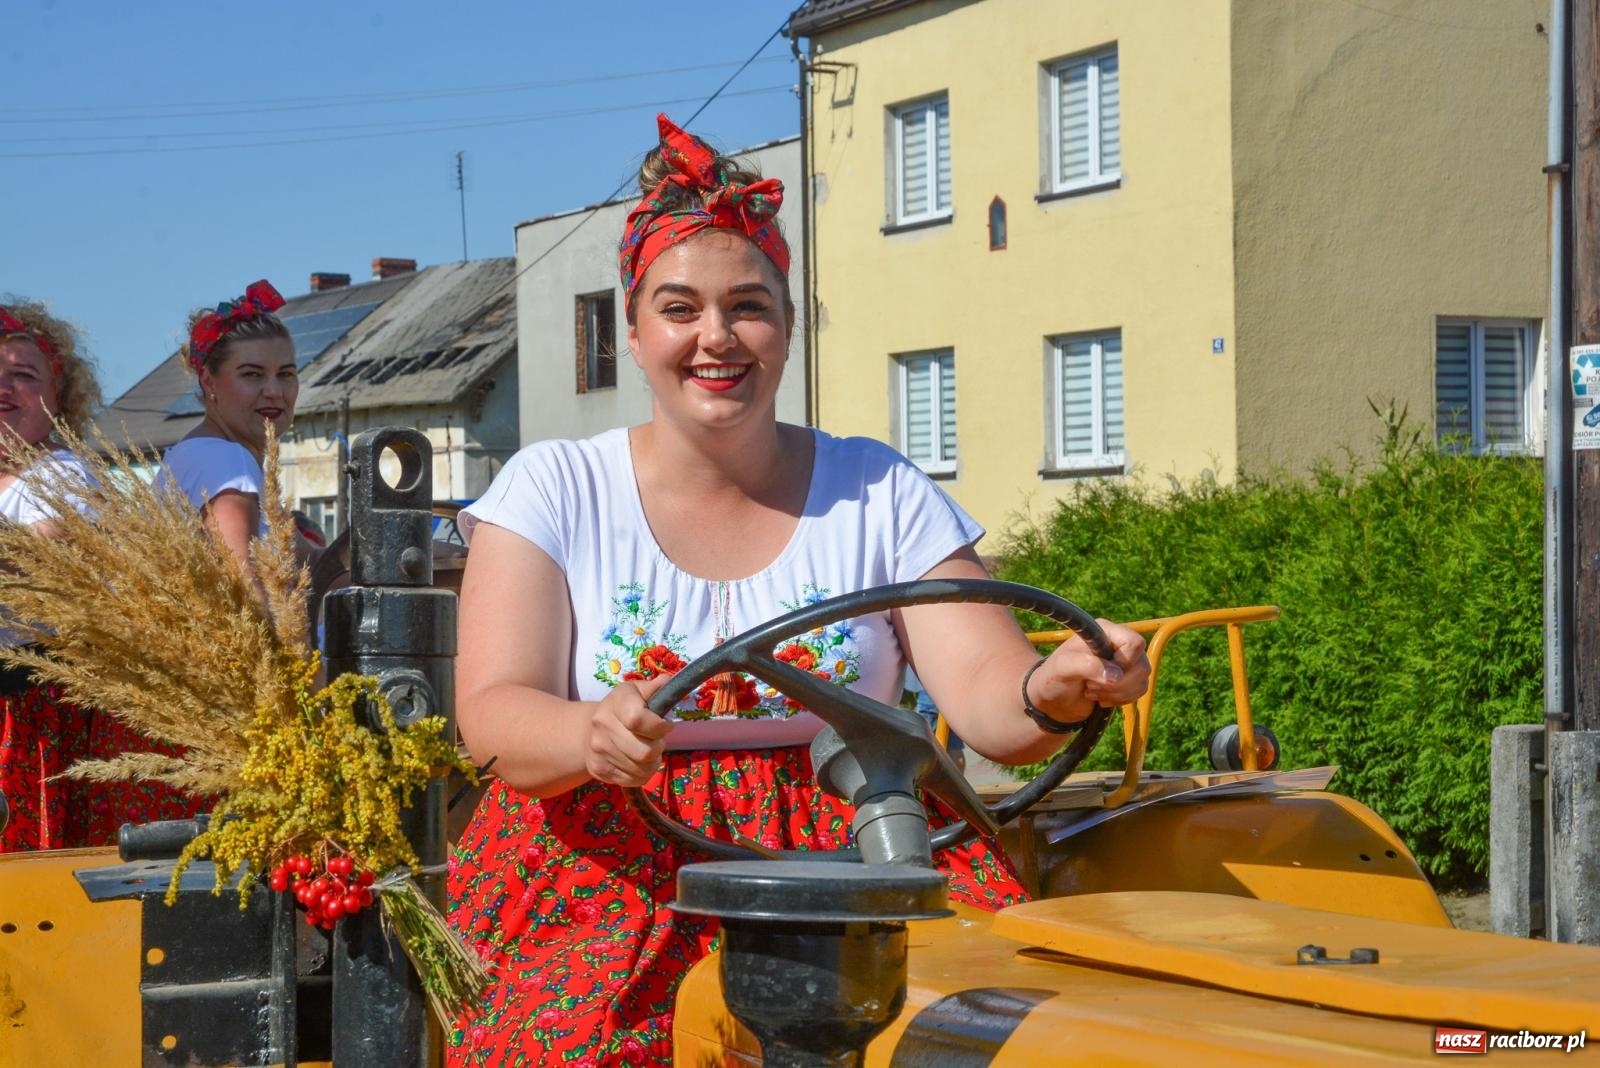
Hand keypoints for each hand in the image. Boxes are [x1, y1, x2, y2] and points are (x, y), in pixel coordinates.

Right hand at [586, 674, 674, 786]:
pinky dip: (642, 774)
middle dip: (658, 747)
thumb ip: (655, 688)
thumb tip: (667, 681)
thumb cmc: (623, 708)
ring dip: (652, 762)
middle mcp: (602, 726)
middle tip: (656, 740)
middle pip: (644, 751)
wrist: (590, 730)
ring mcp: (598, 750)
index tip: (665, 725)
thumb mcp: (637, 692)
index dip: (659, 726)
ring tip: (647, 750)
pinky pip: (633, 780)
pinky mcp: (598, 770)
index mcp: (615, 702)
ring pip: (641, 769)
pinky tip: (638, 762)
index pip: (638, 719)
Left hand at [1027, 620, 1150, 725]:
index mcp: (1105, 631)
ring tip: (1092, 691)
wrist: (1053, 697)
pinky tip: (1101, 698)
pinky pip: (1141, 690)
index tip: (1100, 673)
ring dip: (1117, 694)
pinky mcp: (1129, 678)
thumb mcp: (1063, 667)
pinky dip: (1122, 699)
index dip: (1123, 662)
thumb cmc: (1054, 676)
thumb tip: (1116, 675)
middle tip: (1090, 685)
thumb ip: (1086, 665)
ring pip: (1142, 680)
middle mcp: (1119, 643)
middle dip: (1116, 684)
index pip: (1134, 642)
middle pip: (1141, 665)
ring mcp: (1127, 661)